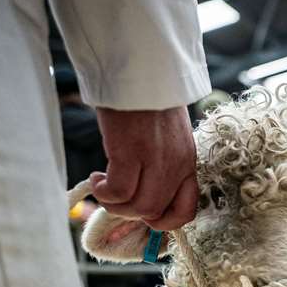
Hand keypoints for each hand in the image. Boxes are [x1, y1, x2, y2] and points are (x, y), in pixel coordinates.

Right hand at [90, 105, 197, 230]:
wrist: (141, 65)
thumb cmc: (148, 98)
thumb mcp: (168, 135)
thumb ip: (164, 161)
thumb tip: (143, 187)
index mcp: (188, 162)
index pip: (186, 211)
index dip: (163, 221)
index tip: (141, 210)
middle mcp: (177, 166)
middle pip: (157, 214)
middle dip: (131, 214)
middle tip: (115, 196)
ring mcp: (157, 160)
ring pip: (138, 208)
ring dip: (115, 204)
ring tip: (104, 184)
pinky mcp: (131, 151)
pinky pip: (119, 191)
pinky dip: (104, 192)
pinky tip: (97, 177)